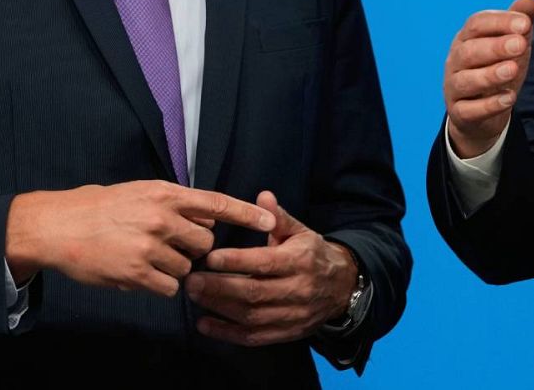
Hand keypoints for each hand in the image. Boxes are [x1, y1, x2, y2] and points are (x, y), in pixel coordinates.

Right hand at [5, 181, 274, 295]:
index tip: (270, 221)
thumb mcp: (139, 192)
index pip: (215, 203)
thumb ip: (173, 204)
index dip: (246, 213)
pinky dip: (158, 285)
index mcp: (164, 193)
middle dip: (194, 249)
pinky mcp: (137, 272)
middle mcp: (161, 217)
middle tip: (168, 245)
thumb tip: (205, 218)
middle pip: (205, 243)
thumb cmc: (99, 208)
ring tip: (143, 256)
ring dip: (173, 268)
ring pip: (187, 268)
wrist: (57, 226)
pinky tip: (138, 272)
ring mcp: (150, 246)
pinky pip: (169, 287)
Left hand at [186, 191, 357, 346]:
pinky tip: (204, 324)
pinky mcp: (286, 333)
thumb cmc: (312, 254)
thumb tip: (263, 196)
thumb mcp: (300, 232)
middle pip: (255, 293)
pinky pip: (254, 337)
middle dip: (219, 288)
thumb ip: (279, 217)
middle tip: (191, 280)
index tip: (210, 257)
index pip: (264, 262)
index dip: (236, 261)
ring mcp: (292, 315)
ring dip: (219, 308)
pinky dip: (227, 333)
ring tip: (194, 296)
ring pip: (252, 316)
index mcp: (300, 260)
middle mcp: (298, 289)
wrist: (342, 287)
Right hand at [444, 0, 533, 158]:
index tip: (525, 23)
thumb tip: (531, 1)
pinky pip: (469, 110)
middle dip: (495, 46)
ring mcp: (454, 87)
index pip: (477, 24)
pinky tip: (508, 98)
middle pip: (469, 50)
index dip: (500, 22)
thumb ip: (519, 23)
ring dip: (489, 74)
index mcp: (466, 38)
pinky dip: (488, 105)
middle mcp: (456, 60)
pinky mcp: (460, 113)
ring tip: (513, 70)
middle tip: (520, 44)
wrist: (480, 112)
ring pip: (466, 80)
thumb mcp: (510, 45)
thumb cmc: (495, 68)